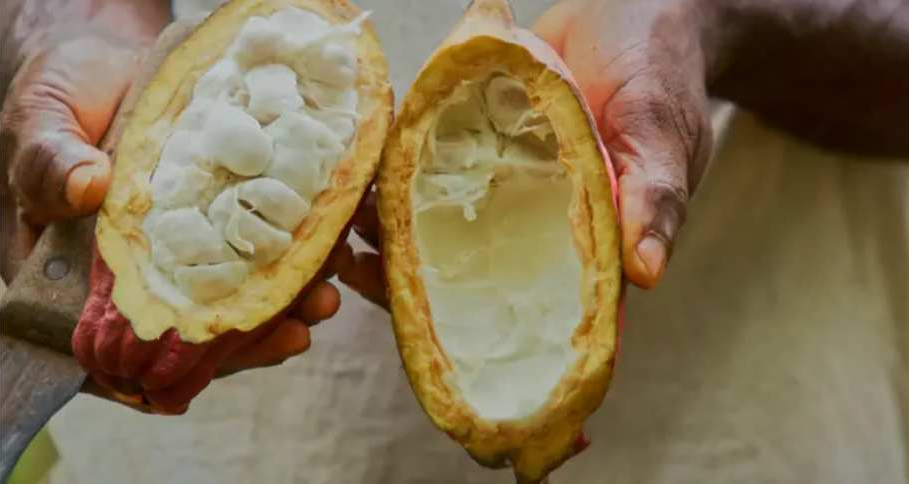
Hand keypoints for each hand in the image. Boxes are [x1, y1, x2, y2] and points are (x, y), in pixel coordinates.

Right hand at [0, 1, 348, 405]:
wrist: (111, 60)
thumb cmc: (64, 93)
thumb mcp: (45, 119)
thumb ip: (51, 159)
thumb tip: (86, 185)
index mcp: (84, 268)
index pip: (124, 336)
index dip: (169, 358)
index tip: (217, 352)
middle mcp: (145, 269)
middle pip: (196, 329)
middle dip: (249, 340)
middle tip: (296, 330)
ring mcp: (193, 244)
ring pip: (239, 296)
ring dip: (284, 305)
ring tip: (323, 299)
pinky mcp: (232, 214)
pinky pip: (267, 246)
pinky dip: (298, 255)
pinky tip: (328, 248)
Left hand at [339, 0, 713, 302]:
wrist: (636, 8)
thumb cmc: (662, 73)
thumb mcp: (662, 134)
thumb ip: (655, 198)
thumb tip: (647, 273)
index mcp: (587, 237)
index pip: (534, 301)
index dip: (482, 326)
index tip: (429, 334)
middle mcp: (539, 216)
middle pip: (474, 266)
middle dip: (418, 279)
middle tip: (362, 275)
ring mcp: (507, 175)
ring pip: (445, 217)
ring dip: (398, 227)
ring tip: (348, 230)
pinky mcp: (482, 134)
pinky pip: (435, 161)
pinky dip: (403, 172)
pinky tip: (369, 178)